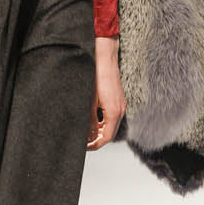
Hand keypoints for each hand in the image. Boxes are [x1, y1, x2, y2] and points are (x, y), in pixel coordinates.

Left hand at [87, 36, 126, 150]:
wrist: (104, 57)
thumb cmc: (95, 76)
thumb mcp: (88, 102)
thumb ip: (89, 121)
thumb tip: (88, 137)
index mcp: (114, 113)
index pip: (106, 138)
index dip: (95, 145)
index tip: (84, 147)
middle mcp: (120, 110)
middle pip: (110, 133)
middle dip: (97, 139)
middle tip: (83, 142)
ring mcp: (120, 104)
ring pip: (111, 124)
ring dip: (100, 130)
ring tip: (85, 132)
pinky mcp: (118, 99)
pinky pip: (112, 116)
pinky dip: (103, 121)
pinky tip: (92, 119)